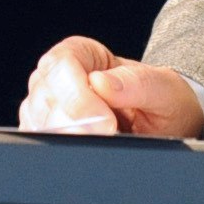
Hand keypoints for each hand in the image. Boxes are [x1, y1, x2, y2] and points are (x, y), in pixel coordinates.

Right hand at [18, 35, 203, 137]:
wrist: (164, 123)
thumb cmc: (162, 98)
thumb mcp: (163, 87)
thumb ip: (137, 83)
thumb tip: (101, 83)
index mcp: (84, 53)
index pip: (61, 63)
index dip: (77, 94)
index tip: (105, 121)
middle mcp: (60, 76)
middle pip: (45, 94)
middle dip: (76, 123)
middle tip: (109, 137)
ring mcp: (49, 105)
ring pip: (39, 120)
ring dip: (70, 137)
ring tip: (105, 142)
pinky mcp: (47, 132)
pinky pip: (42, 141)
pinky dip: (64, 149)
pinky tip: (90, 149)